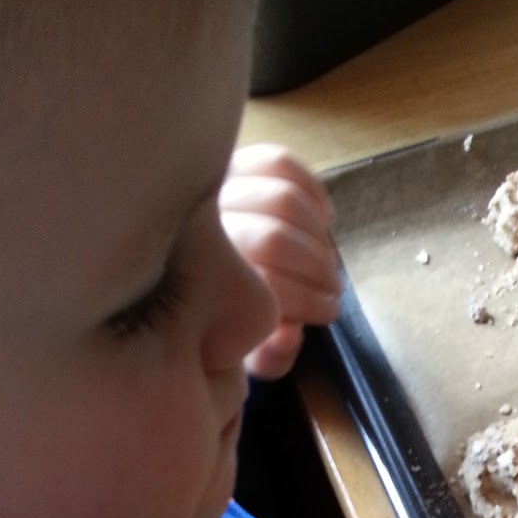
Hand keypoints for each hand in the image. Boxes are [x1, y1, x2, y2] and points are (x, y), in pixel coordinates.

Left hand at [220, 143, 341, 380]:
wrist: (185, 274)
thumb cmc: (223, 316)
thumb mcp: (246, 350)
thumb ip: (270, 355)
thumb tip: (290, 336)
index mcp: (199, 278)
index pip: (264, 283)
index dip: (308, 300)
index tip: (329, 313)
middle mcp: (201, 225)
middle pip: (276, 239)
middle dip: (316, 268)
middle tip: (332, 287)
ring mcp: (214, 187)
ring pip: (282, 199)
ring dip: (318, 234)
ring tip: (326, 256)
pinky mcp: (231, 162)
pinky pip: (280, 163)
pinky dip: (311, 189)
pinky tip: (322, 217)